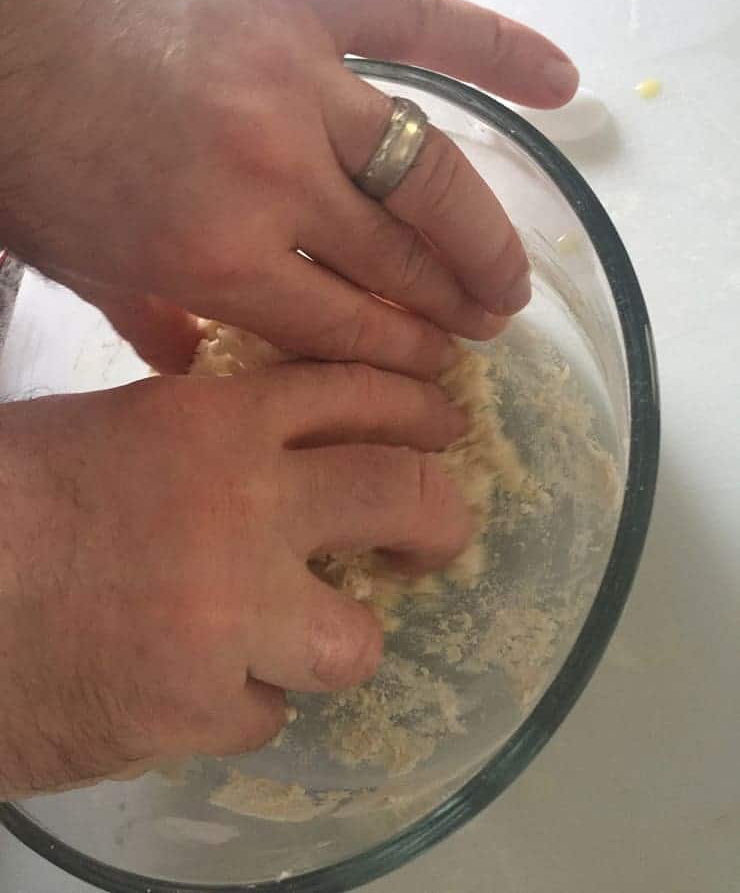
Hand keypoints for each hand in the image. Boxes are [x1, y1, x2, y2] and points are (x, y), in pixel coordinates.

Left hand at [0, 0, 577, 375]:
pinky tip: (565, 87)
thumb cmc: (17, 137)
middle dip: (452, 306)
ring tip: (515, 276)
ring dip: (484, 233)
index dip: (402, 354)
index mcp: (212, 254)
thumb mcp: (72, 256)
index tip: (440, 367)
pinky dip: (498, 50)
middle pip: (395, 262)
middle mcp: (273, 178)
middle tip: (489, 327)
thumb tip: (194, 364)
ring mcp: (296, 81)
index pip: (343, 325)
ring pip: (429, 172)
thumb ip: (144, 316)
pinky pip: (420, 22)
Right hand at [0, 363, 468, 796]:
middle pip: (401, 496)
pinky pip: (268, 715)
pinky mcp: (199, 711)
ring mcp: (230, 616)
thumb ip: (210, 438)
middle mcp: (244, 509)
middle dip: (438, 518)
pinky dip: (243, 704)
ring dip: (333, 640)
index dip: (416, 410)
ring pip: (354, 639)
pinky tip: (195, 691)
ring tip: (291, 641)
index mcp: (214, 422)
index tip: (445, 431)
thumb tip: (283, 456)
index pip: (355, 392)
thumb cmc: (9, 497)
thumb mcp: (118, 432)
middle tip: (434, 536)